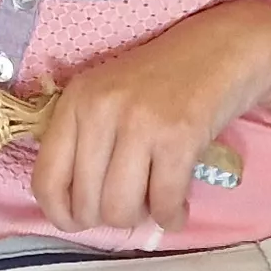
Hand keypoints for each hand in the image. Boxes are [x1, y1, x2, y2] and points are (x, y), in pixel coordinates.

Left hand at [32, 3, 270, 234]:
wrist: (224, 48)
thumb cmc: (163, 80)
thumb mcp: (108, 97)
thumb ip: (84, 141)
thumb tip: (72, 210)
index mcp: (75, 100)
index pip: (46, 178)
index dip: (60, 214)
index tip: (78, 222)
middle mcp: (100, 108)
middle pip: (87, 202)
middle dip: (109, 218)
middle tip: (130, 206)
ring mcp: (139, 121)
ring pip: (121, 208)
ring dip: (141, 218)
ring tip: (155, 203)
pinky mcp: (178, 135)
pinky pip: (164, 202)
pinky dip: (172, 216)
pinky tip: (177, 208)